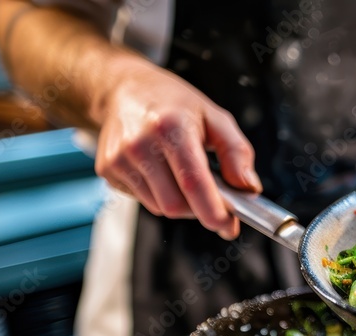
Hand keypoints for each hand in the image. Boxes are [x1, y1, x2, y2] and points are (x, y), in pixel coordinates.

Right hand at [94, 61, 261, 239]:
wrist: (125, 90)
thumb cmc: (174, 104)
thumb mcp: (215, 118)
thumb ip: (237, 153)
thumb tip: (248, 188)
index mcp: (171, 127)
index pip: (193, 183)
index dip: (213, 211)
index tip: (228, 224)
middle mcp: (140, 144)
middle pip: (175, 205)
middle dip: (199, 209)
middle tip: (212, 196)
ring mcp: (119, 158)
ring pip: (159, 208)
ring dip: (179, 203)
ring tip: (183, 175)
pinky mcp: (107, 170)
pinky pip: (142, 201)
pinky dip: (158, 195)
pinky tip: (160, 172)